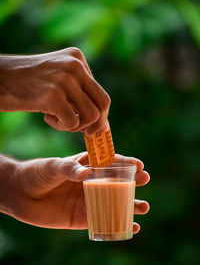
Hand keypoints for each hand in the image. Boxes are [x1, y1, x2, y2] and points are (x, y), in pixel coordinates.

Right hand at [0, 48, 109, 134]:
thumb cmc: (29, 83)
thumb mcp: (58, 81)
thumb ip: (81, 97)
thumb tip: (103, 126)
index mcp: (78, 58)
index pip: (101, 94)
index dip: (100, 115)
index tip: (91, 127)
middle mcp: (75, 65)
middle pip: (103, 104)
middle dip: (97, 124)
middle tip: (85, 133)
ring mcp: (64, 79)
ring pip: (91, 115)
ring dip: (76, 126)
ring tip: (59, 120)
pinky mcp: (52, 95)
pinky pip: (72, 123)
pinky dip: (62, 127)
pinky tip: (47, 117)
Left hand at [11, 153, 149, 232]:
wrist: (19, 194)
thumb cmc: (37, 173)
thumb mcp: (53, 166)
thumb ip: (68, 168)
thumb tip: (85, 173)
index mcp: (85, 165)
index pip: (109, 163)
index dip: (125, 163)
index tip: (139, 165)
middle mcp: (90, 182)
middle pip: (116, 182)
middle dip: (132, 182)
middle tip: (146, 180)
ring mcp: (87, 200)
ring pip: (113, 203)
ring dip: (130, 205)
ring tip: (144, 207)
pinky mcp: (81, 217)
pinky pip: (102, 221)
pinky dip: (117, 224)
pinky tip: (132, 227)